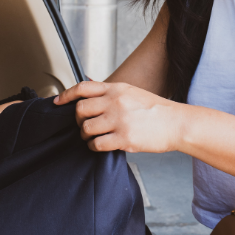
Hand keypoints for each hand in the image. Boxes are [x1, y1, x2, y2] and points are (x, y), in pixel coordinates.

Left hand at [54, 81, 181, 153]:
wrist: (176, 123)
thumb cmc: (155, 110)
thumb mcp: (132, 92)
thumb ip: (111, 93)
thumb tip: (90, 95)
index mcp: (116, 89)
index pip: (83, 88)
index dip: (66, 95)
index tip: (58, 102)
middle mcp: (115, 102)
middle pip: (80, 110)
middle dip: (78, 120)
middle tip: (84, 125)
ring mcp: (119, 120)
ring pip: (86, 128)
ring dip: (85, 135)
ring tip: (94, 137)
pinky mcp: (124, 138)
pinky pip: (96, 144)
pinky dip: (94, 146)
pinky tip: (101, 145)